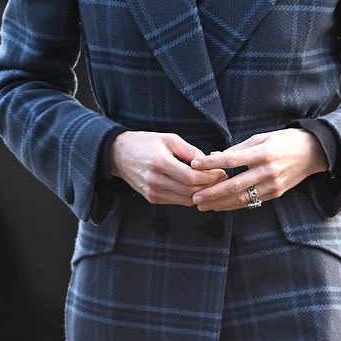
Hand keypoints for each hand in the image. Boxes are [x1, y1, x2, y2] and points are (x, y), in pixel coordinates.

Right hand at [110, 131, 227, 205]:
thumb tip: (209, 162)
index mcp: (160, 163)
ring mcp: (153, 192)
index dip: (210, 177)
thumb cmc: (145, 143)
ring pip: (186, 200)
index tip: (222, 171)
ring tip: (213, 183)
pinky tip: (198, 188)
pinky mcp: (152, 198)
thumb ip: (190, 151)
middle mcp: (155, 181)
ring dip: (202, 193)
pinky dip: (190, 196)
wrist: (118, 154)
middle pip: (191, 191)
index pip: (191, 178)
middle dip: (210, 186)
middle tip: (222, 178)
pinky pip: (178, 201)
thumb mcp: (169, 139)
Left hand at [190, 128, 327, 211]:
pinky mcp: (276, 193)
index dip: (212, 164)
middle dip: (213, 193)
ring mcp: (273, 184)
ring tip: (203, 205)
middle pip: (236, 185)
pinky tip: (221, 206)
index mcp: (264, 152)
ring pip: (243, 198)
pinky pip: (252, 201)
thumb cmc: (284, 141)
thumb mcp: (261, 137)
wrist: (313, 152)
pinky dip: (234, 205)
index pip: (232, 159)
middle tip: (195, 198)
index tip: (194, 165)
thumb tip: (213, 157)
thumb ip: (238, 149)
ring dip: (220, 204)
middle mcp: (268, 170)